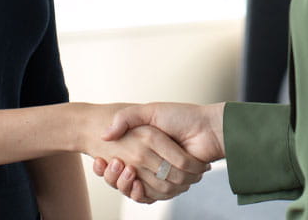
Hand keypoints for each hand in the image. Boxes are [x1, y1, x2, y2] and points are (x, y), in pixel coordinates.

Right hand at [93, 102, 225, 201]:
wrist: (208, 129)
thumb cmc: (182, 116)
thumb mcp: (150, 110)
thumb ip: (126, 117)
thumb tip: (104, 135)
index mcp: (144, 144)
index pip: (117, 162)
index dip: (106, 166)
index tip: (99, 161)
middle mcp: (150, 160)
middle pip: (122, 177)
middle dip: (113, 176)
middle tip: (112, 165)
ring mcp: (160, 173)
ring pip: (134, 188)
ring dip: (124, 185)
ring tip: (123, 171)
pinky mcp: (171, 184)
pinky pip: (151, 196)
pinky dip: (142, 193)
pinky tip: (136, 184)